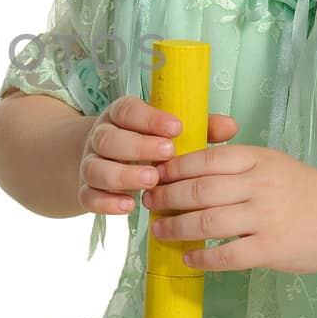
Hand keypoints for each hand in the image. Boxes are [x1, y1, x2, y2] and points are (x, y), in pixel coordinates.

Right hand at [77, 95, 239, 216]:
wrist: (102, 161)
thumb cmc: (146, 145)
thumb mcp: (168, 133)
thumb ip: (198, 129)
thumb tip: (231, 127)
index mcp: (120, 117)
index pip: (127, 110)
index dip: (149, 118)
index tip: (176, 128)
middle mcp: (101, 137)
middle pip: (108, 138)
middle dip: (137, 147)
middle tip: (167, 155)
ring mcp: (90, 164)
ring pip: (96, 168)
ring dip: (122, 175)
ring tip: (151, 182)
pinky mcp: (85, 191)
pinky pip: (88, 197)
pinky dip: (106, 203)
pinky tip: (129, 207)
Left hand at [143, 142, 316, 273]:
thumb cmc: (300, 189)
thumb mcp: (270, 162)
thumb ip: (235, 163)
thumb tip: (185, 167)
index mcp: (257, 160)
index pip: (206, 159)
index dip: (174, 168)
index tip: (156, 175)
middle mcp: (259, 186)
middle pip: (200, 189)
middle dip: (167, 197)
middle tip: (150, 203)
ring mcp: (265, 218)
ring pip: (208, 221)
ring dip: (176, 227)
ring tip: (159, 231)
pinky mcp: (270, 248)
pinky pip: (227, 255)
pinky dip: (203, 257)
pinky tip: (189, 257)